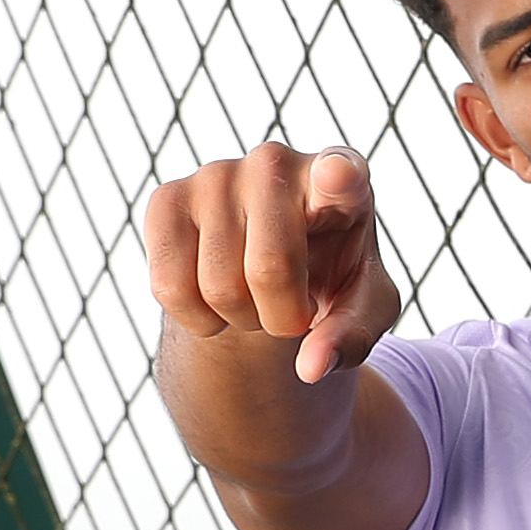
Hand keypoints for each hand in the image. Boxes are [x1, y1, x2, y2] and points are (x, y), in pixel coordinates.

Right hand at [145, 142, 401, 381]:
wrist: (271, 270)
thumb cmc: (332, 277)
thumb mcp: (364, 308)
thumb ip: (354, 336)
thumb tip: (312, 367)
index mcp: (342, 179)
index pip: (340, 171)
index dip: (337, 177)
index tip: (338, 176)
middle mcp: (275, 162)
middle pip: (270, 268)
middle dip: (283, 318)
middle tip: (295, 311)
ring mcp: (215, 174)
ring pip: (218, 285)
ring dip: (241, 319)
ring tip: (257, 296)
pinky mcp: (166, 197)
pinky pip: (169, 287)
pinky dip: (198, 319)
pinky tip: (216, 297)